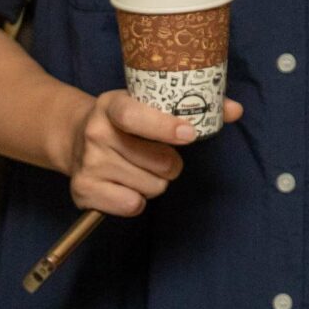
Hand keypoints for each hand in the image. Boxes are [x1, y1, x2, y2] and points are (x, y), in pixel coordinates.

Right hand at [62, 89, 245, 216]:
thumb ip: (192, 106)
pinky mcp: (83, 191)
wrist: (73, 135)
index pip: (134, 116)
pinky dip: (137, 200)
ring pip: (149, 186)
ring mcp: (88, 163)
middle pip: (155, 161)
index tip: (189, 134)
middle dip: (170, 163)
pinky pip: (132, 205)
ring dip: (155, 181)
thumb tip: (235, 110)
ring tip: (141, 168)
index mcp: (112, 104)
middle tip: (163, 156)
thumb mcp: (148, 103)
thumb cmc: (125, 120)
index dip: (164, 127)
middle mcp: (95, 133)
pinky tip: (126, 184)